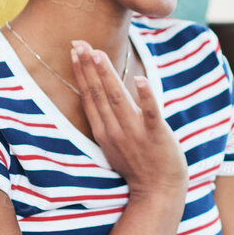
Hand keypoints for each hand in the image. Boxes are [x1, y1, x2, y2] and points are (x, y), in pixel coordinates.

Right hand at [71, 40, 187, 199]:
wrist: (159, 192)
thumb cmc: (138, 166)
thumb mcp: (114, 144)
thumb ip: (107, 122)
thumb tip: (99, 99)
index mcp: (104, 132)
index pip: (89, 97)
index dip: (81, 74)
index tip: (74, 52)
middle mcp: (115, 131)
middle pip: (98, 94)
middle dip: (88, 67)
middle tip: (79, 43)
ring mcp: (135, 133)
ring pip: (118, 99)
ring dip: (107, 75)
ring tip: (98, 53)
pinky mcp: (156, 135)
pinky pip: (150, 112)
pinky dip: (145, 96)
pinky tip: (138, 79)